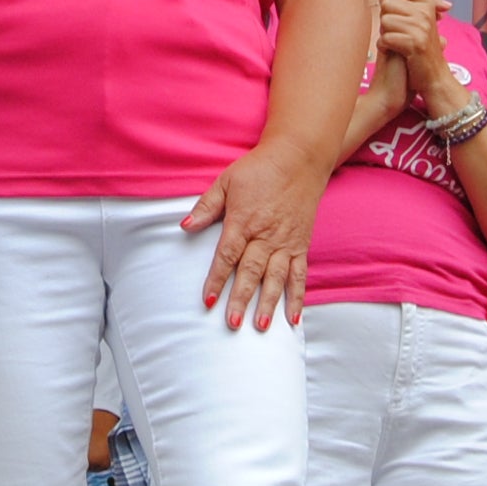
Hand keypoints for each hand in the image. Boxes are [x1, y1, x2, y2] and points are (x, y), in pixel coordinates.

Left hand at [184, 143, 323, 329]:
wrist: (298, 158)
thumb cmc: (258, 169)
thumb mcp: (226, 181)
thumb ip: (206, 206)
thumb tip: (185, 225)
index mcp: (244, 221)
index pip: (227, 255)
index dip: (217, 279)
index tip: (208, 301)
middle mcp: (266, 235)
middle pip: (251, 272)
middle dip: (241, 299)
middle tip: (232, 323)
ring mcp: (286, 242)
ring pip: (276, 278)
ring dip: (268, 303)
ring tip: (260, 327)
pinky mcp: (301, 245)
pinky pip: (300, 275)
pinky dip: (297, 297)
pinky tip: (293, 318)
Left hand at [375, 0, 459, 105]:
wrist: (435, 79)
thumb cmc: (423, 51)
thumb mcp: (424, 23)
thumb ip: (418, 3)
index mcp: (427, 4)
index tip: (387, 3)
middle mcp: (425, 12)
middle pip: (387, 3)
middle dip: (385, 19)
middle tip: (395, 32)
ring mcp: (421, 27)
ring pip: (384, 21)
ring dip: (384, 34)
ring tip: (396, 44)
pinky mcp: (415, 43)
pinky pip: (386, 38)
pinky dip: (384, 47)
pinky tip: (393, 52)